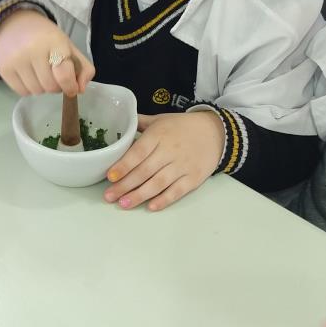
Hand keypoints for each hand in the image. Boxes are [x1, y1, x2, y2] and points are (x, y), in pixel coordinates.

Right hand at [0, 10, 93, 96]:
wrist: (13, 24)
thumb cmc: (46, 37)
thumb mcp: (68, 46)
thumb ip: (83, 68)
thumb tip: (81, 89)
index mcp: (54, 41)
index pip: (63, 74)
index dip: (70, 86)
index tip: (71, 88)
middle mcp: (32, 50)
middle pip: (50, 87)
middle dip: (56, 86)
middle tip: (54, 75)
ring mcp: (15, 60)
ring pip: (36, 92)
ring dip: (42, 88)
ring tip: (40, 73)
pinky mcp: (3, 69)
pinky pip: (22, 92)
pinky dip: (29, 88)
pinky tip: (29, 75)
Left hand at [104, 109, 223, 211]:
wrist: (216, 132)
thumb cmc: (183, 126)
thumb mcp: (161, 119)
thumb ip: (140, 123)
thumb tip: (119, 123)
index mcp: (159, 134)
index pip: (139, 152)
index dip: (124, 165)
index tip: (110, 176)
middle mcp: (170, 150)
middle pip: (145, 171)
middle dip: (125, 185)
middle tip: (109, 196)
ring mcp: (183, 166)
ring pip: (158, 183)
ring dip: (140, 195)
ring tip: (124, 204)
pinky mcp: (193, 178)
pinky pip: (177, 191)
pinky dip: (164, 200)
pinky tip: (150, 207)